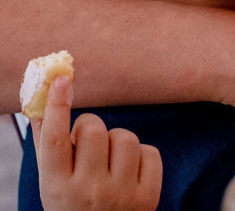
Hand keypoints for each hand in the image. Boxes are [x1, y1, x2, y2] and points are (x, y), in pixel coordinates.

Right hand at [31, 76, 162, 209]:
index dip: (57, 107)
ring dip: (117, 142)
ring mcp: (121, 195)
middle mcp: (89, 193)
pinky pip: (150, 151)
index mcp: (57, 190)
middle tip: (86, 144)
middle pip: (94, 130)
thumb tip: (42, 99)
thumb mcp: (53, 184)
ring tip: (109, 161)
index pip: (55, 141)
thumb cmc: (74, 205)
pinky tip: (129, 172)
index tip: (62, 80)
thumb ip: (48, 145)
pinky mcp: (148, 196)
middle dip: (90, 129)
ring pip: (125, 137)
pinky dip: (141, 156)